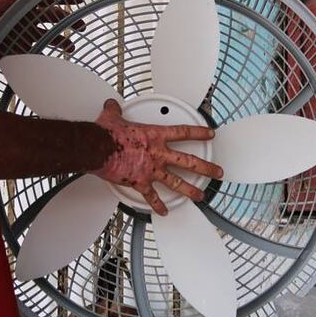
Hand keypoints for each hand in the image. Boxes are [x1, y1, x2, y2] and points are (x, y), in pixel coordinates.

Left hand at [0, 0, 85, 54]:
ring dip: (61, 40)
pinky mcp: (19, 49)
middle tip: (82, 26)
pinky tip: (55, 58)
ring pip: (48, 35)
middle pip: (52, 17)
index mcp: (22, 3)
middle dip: (68, 20)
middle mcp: (25, 17)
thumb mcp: (1, 6)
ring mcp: (23, 33)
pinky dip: (48, 54)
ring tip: (71, 47)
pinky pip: (37, 51)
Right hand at [92, 99, 222, 215]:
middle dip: (206, 168)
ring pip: (177, 182)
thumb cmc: (107, 134)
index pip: (184, 132)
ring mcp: (151, 170)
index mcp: (155, 135)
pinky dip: (158, 205)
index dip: (199, 132)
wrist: (98, 148)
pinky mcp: (140, 183)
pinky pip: (152, 197)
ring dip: (191, 190)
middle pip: (189, 161)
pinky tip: (164, 211)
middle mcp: (158, 153)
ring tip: (201, 196)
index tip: (210, 134)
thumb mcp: (112, 117)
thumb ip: (115, 111)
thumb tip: (111, 105)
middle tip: (217, 172)